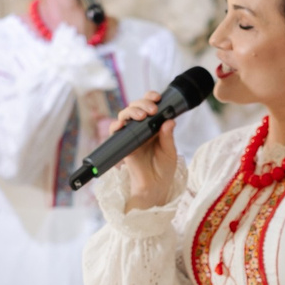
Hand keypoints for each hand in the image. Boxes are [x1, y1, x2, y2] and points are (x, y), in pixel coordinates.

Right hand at [109, 87, 178, 208]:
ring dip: (131, 111)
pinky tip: (122, 124)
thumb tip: (169, 120)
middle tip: (152, 110)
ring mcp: (131, 134)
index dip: (151, 98)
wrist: (154, 186)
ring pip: (125, 115)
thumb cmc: (164, 168)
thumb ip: (168, 136)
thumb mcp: (170, 151)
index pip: (150, 105)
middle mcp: (141, 127)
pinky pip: (115, 131)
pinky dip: (116, 125)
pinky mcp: (122, 144)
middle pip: (136, 106)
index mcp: (154, 125)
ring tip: (141, 116)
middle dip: (142, 103)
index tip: (157, 98)